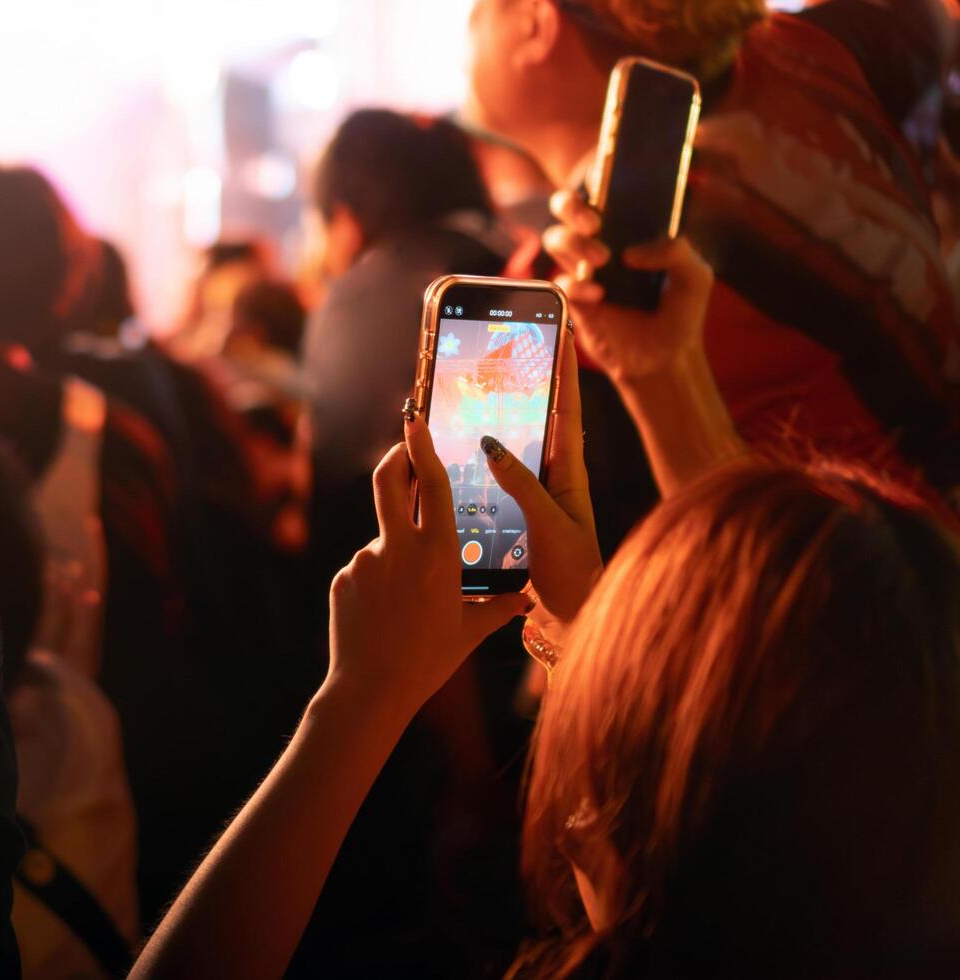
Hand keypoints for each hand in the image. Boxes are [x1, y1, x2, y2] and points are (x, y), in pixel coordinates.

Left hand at [325, 418, 529, 719]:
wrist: (370, 690)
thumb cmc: (428, 661)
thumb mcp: (470, 632)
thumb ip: (499, 607)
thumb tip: (525, 597)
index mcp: (438, 555)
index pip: (433, 486)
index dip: (423, 448)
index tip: (416, 421)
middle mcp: (398, 548)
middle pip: (388, 481)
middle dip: (395, 457)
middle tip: (403, 447)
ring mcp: (365, 560)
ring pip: (384, 540)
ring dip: (396, 554)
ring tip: (406, 604)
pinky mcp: (344, 577)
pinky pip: (366, 568)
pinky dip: (378, 580)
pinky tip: (385, 614)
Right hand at [479, 335, 601, 622]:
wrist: (574, 619)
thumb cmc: (573, 574)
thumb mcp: (549, 526)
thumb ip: (521, 486)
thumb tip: (492, 444)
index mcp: (570, 472)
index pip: (568, 407)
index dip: (564, 367)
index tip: (560, 327)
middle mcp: (553, 476)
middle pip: (537, 418)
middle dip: (524, 382)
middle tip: (503, 348)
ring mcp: (534, 494)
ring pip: (511, 446)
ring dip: (493, 419)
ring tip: (471, 390)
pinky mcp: (516, 514)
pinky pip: (492, 478)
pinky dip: (475, 461)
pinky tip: (451, 453)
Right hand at [543, 189, 713, 382]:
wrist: (665, 359)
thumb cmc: (680, 313)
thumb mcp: (695, 275)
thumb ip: (676, 250)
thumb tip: (631, 251)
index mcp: (629, 230)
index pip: (604, 193)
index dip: (596, 177)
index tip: (604, 178)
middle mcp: (601, 244)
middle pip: (565, 208)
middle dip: (572, 206)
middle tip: (595, 223)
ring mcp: (584, 271)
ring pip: (555, 239)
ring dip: (574, 243)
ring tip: (601, 261)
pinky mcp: (574, 301)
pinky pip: (559, 281)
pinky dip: (577, 285)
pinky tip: (600, 296)